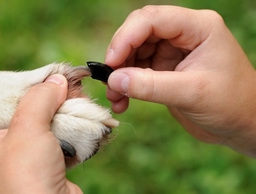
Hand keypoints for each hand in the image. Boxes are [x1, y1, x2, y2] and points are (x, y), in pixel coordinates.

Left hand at [0, 74, 81, 193]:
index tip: (25, 75)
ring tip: (73, 94)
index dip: (5, 85)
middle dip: (40, 96)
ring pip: (37, 121)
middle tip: (56, 82)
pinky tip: (77, 113)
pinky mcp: (40, 161)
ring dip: (57, 109)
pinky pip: (51, 135)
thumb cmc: (25, 179)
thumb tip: (57, 80)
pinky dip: (64, 124)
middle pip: (15, 109)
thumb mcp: (28, 129)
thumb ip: (39, 98)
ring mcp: (18, 156)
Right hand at [105, 6, 255, 156]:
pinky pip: (138, 72)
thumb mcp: (192, 93)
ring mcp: (172, 52)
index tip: (111, 62)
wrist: (242, 124)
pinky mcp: (165, 70)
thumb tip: (114, 80)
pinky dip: (127, 86)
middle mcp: (183, 35)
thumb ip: (151, 86)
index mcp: (198, 27)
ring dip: (120, 75)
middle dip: (120, 56)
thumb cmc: (231, 104)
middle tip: (109, 81)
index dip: (126, 37)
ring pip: (134, 53)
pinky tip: (122, 102)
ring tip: (114, 97)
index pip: (152, 19)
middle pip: (139, 33)